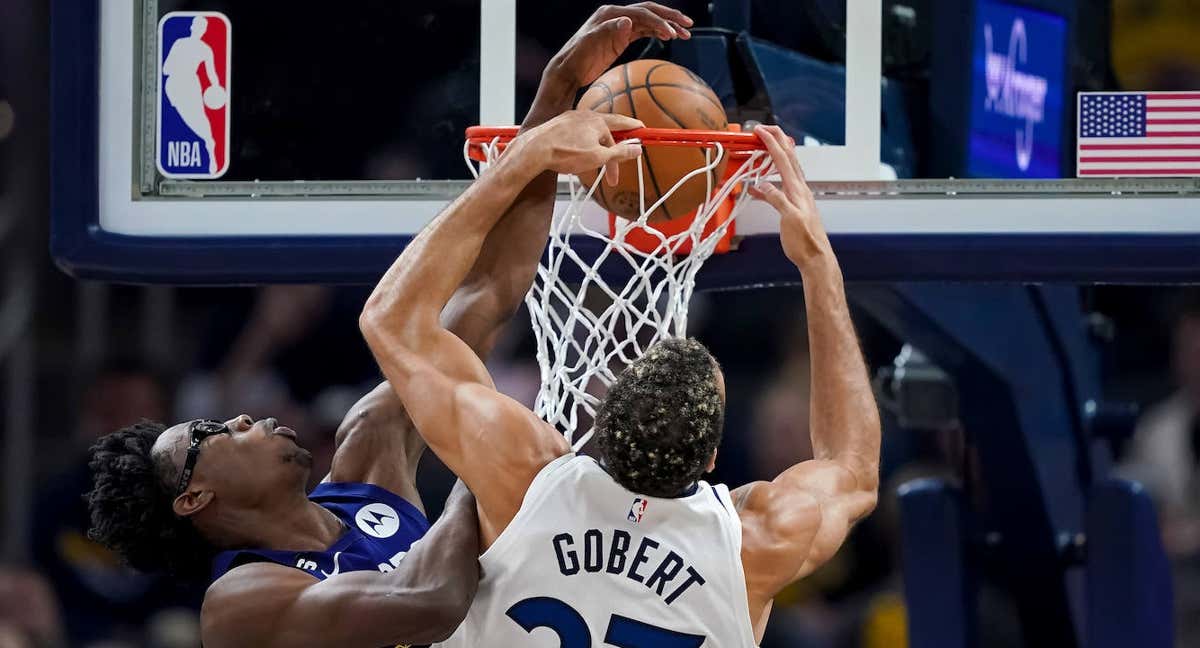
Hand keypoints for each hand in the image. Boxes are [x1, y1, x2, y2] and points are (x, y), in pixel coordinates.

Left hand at [518, 110, 642, 184]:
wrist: (534, 151)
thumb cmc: (565, 153)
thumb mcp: (599, 157)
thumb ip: (620, 152)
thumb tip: (637, 149)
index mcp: (597, 121)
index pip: (622, 124)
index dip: (634, 129)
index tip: (643, 131)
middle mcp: (584, 116)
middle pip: (606, 132)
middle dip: (612, 150)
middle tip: (615, 167)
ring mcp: (569, 119)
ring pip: (590, 135)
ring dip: (595, 151)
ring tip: (592, 168)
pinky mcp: (558, 126)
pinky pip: (576, 135)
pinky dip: (581, 147)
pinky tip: (576, 158)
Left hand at [547, 3, 693, 89]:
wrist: (568, 70)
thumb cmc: (576, 58)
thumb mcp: (590, 44)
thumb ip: (609, 31)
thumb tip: (628, 20)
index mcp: (609, 13)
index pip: (640, 13)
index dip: (658, 22)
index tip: (671, 34)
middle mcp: (616, 15)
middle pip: (649, 11)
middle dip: (670, 16)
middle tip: (688, 25)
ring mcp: (620, 25)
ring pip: (649, 21)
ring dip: (668, 26)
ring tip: (685, 34)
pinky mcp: (621, 37)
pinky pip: (644, 31)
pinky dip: (658, 32)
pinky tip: (670, 37)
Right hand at [749, 125, 833, 270]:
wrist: (816, 258)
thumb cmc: (804, 242)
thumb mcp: (789, 220)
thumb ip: (777, 199)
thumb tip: (763, 184)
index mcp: (797, 190)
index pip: (783, 160)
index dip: (771, 143)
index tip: (760, 131)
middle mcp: (799, 189)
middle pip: (788, 158)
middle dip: (777, 140)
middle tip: (765, 128)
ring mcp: (798, 197)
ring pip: (786, 170)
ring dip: (776, 155)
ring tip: (766, 147)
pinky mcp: (794, 206)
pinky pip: (780, 187)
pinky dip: (768, 182)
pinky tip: (758, 187)